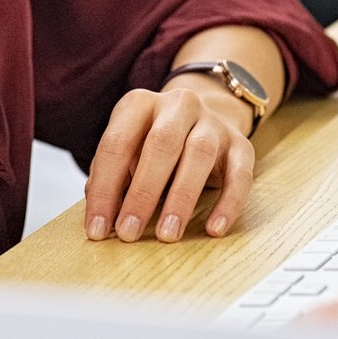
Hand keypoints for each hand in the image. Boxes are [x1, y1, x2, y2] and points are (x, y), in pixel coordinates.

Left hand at [84, 85, 254, 243]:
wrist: (201, 120)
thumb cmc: (153, 146)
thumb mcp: (127, 151)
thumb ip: (110, 177)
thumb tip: (99, 215)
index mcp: (140, 103)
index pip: (117, 143)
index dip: (104, 188)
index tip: (96, 228)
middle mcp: (178, 105)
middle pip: (160, 144)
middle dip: (142, 193)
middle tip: (128, 232)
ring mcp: (213, 123)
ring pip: (200, 154)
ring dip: (181, 198)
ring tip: (167, 234)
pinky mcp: (241, 145)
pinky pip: (240, 174)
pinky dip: (229, 203)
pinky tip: (214, 229)